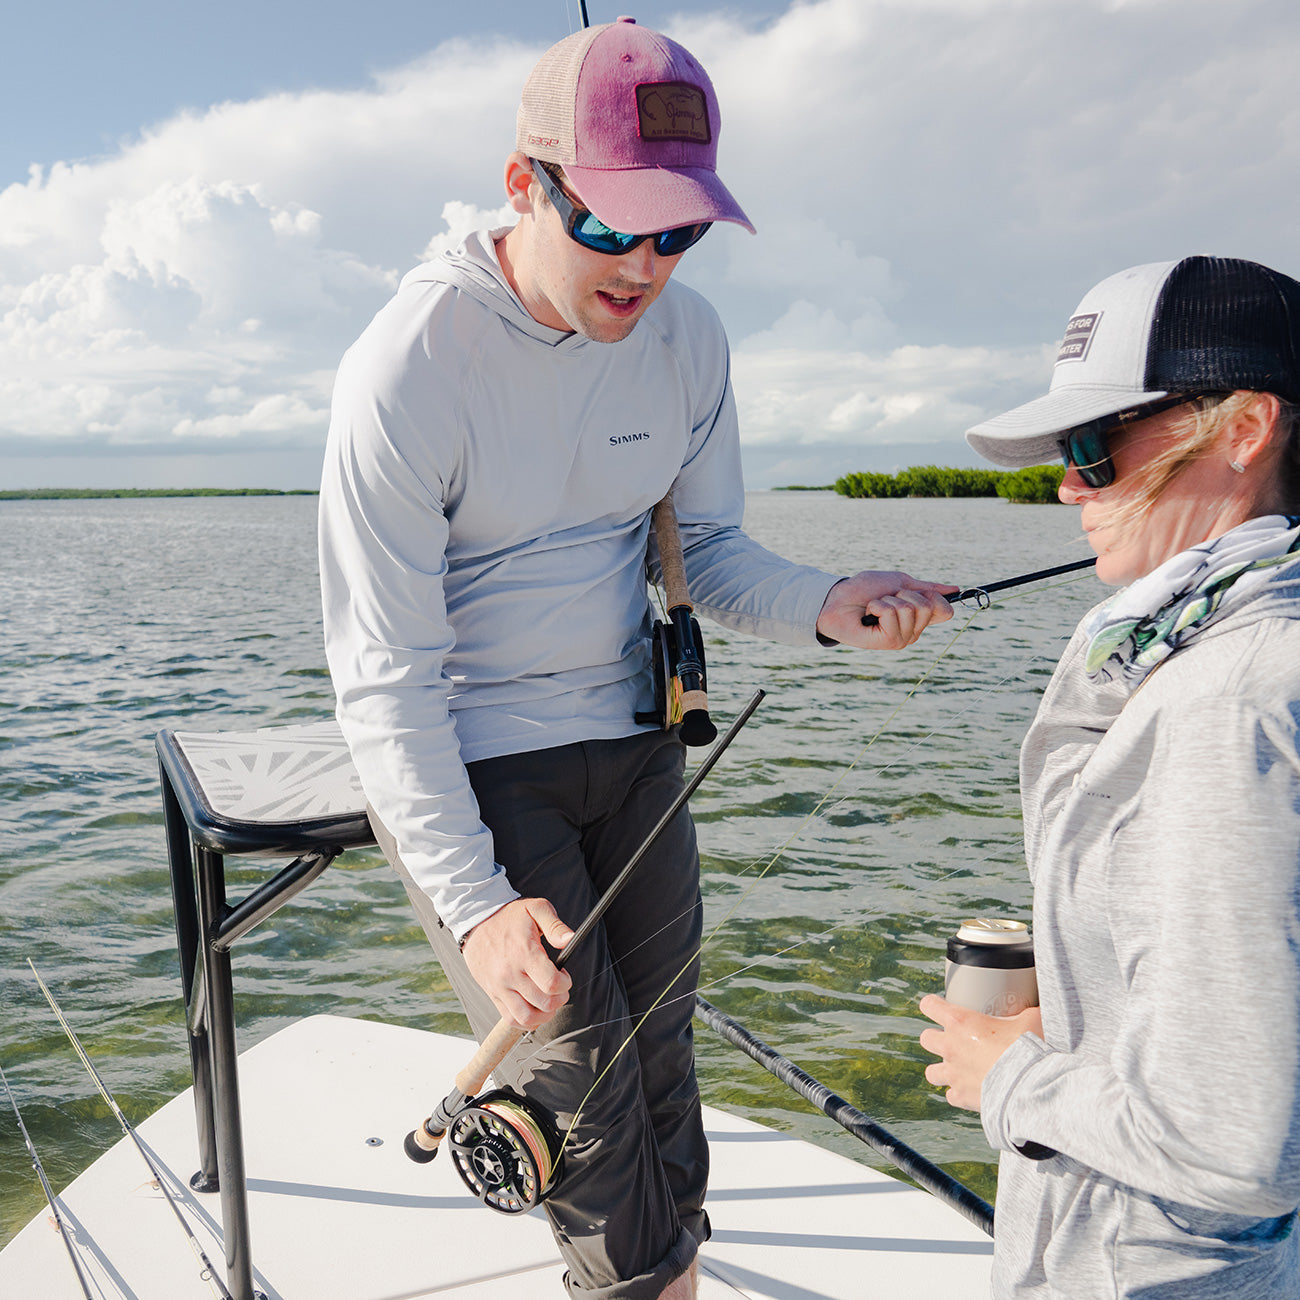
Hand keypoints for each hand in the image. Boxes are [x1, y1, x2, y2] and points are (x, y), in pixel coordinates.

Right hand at [460, 898, 575, 1029]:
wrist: (476, 921)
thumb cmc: (509, 916)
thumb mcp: (535, 909)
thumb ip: (555, 925)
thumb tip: (570, 940)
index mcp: (524, 953)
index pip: (551, 983)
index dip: (565, 983)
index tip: (565, 975)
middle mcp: (510, 973)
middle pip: (544, 1002)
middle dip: (560, 999)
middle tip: (560, 989)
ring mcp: (500, 986)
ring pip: (527, 1017)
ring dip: (545, 1015)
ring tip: (549, 1002)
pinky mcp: (492, 993)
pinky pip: (510, 1018)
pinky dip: (526, 1022)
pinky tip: (535, 1010)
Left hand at [816, 572, 956, 648]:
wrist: (837, 597)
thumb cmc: (865, 590)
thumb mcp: (901, 583)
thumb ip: (928, 588)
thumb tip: (956, 589)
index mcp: (919, 619)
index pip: (946, 611)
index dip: (934, 596)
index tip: (913, 590)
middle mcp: (913, 632)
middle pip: (928, 606)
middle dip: (904, 593)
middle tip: (886, 598)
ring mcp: (901, 639)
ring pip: (911, 609)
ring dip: (889, 599)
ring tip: (874, 606)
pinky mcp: (887, 642)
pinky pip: (893, 615)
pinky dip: (879, 606)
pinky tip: (868, 613)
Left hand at [918, 994, 1042, 1111]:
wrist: (1031, 1088)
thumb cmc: (1029, 1050)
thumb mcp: (1032, 1021)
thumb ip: (1027, 1013)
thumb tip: (1039, 1010)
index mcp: (961, 1022)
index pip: (930, 1006)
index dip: (933, 1005)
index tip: (938, 1007)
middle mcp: (951, 1046)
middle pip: (926, 1038)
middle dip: (935, 1039)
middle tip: (953, 1041)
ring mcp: (953, 1074)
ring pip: (931, 1072)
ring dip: (942, 1070)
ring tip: (958, 1070)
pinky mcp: (961, 1097)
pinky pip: (951, 1096)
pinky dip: (959, 1094)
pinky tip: (972, 1091)